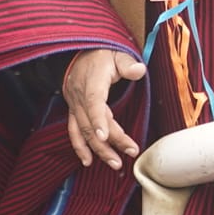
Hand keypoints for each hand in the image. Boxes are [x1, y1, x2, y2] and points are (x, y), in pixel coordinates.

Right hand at [62, 48, 145, 169]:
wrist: (80, 51)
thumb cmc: (103, 53)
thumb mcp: (117, 52)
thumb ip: (128, 63)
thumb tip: (140, 70)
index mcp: (92, 80)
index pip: (93, 101)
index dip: (98, 119)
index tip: (106, 136)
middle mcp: (79, 95)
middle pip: (91, 122)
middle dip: (109, 141)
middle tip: (129, 153)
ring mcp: (74, 104)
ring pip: (83, 131)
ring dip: (98, 149)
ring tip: (114, 163)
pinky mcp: (73, 110)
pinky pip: (73, 131)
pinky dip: (80, 147)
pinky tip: (87, 161)